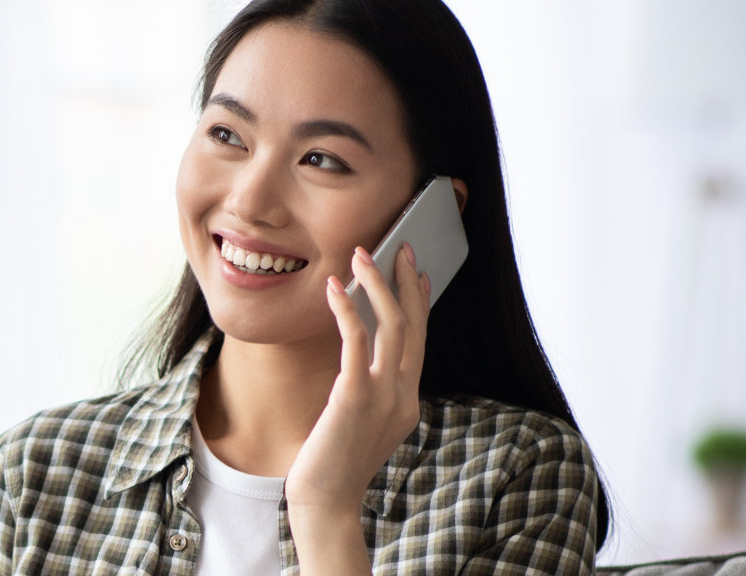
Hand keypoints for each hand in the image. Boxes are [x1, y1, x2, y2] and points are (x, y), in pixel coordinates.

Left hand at [286, 242, 429, 514]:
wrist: (325, 500)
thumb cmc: (333, 463)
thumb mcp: (362, 423)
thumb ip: (370, 392)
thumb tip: (362, 362)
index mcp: (407, 401)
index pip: (419, 342)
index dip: (420, 304)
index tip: (418, 273)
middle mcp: (403, 395)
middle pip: (413, 326)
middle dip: (407, 282)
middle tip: (401, 246)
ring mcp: (383, 396)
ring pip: (391, 326)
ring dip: (378, 284)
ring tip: (362, 254)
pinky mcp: (355, 396)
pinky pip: (356, 341)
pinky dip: (347, 309)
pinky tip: (335, 288)